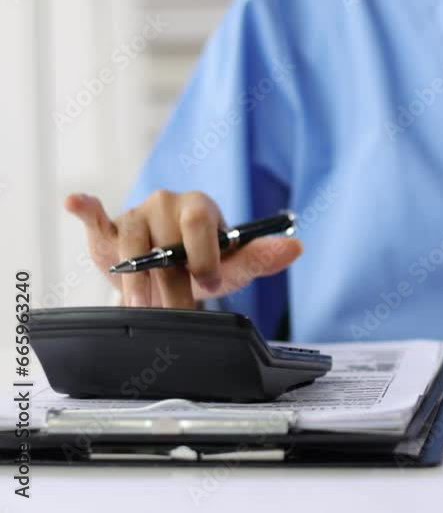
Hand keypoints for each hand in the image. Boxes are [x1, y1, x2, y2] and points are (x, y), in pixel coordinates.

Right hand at [65, 191, 302, 307]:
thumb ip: (262, 258)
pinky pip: (95, 215)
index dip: (205, 253)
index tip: (211, 284)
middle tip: (175, 309)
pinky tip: (76, 203)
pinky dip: (86, 208)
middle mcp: (167, 204)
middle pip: (164, 238)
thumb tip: (297, 247)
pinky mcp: (108, 228)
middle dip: (170, 278)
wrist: (170, 274)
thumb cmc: (203, 264)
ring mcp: (136, 214)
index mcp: (200, 207)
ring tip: (142, 305)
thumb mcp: (233, 265)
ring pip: (130, 241)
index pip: (201, 222)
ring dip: (135, 276)